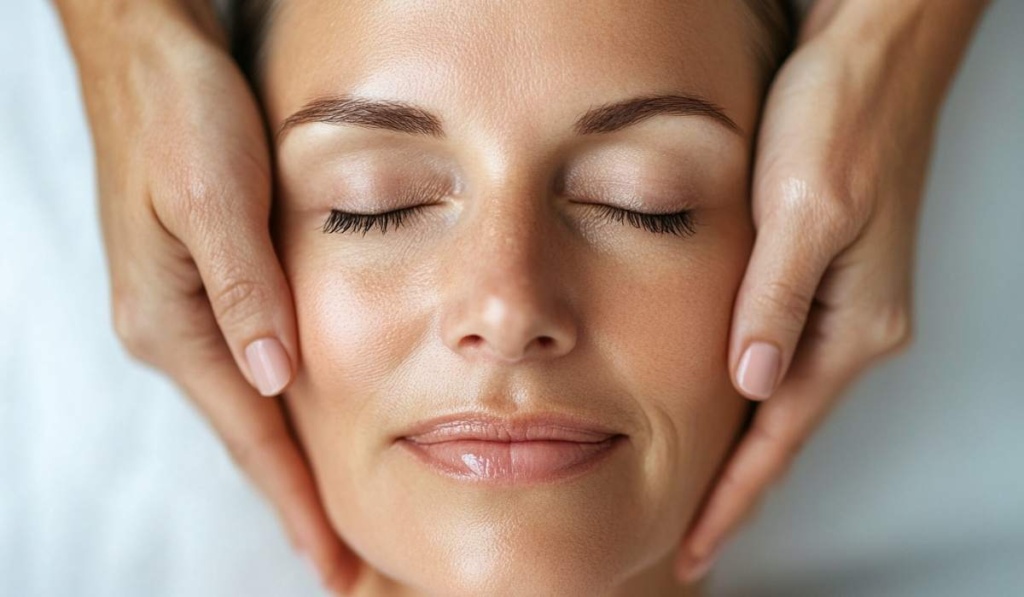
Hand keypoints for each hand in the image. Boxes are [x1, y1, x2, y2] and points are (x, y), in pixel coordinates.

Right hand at [56, 1, 359, 591]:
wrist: (150, 58)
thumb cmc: (183, 115)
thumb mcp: (216, 194)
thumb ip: (245, 288)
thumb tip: (272, 379)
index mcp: (173, 320)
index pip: (249, 435)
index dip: (295, 501)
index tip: (333, 561)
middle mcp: (171, 331)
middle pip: (246, 437)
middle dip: (295, 502)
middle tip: (345, 561)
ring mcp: (180, 313)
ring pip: (246, 409)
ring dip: (288, 465)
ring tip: (330, 518)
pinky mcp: (195, 289)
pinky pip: (242, 371)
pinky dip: (276, 414)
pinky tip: (299, 429)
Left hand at [674, 0, 990, 580]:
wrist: (871, 57)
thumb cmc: (842, 120)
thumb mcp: (804, 212)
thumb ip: (775, 303)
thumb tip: (754, 386)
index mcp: (854, 324)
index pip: (781, 437)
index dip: (734, 497)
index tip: (695, 544)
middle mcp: (854, 326)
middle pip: (781, 430)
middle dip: (734, 488)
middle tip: (685, 538)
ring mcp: (841, 305)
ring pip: (779, 398)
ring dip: (737, 448)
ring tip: (694, 494)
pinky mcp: (822, 277)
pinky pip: (779, 356)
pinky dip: (745, 397)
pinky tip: (721, 411)